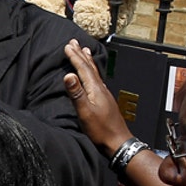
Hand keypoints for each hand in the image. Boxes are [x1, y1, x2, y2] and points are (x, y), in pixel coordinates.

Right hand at [62, 39, 132, 155]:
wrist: (117, 142)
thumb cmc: (101, 130)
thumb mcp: (85, 112)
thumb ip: (76, 93)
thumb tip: (68, 75)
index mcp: (95, 89)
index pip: (84, 69)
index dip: (75, 57)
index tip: (67, 46)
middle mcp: (101, 89)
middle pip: (90, 67)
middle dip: (81, 55)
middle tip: (74, 43)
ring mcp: (104, 94)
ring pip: (94, 72)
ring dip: (88, 61)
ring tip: (85, 52)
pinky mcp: (104, 100)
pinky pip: (97, 79)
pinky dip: (92, 71)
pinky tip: (92, 75)